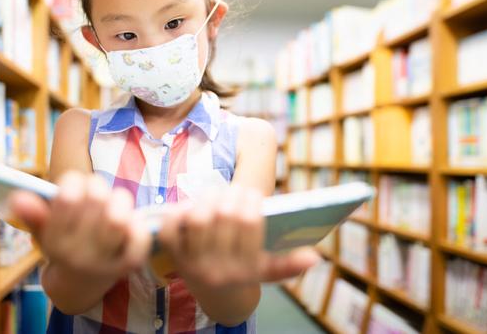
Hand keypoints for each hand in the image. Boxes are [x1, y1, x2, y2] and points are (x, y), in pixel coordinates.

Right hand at [8, 171, 151, 279]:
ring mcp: (106, 260)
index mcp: (56, 243)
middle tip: (96, 191)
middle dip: (96, 188)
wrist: (80, 287)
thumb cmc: (63, 246)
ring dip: (118, 200)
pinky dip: (138, 222)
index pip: (67, 199)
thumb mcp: (43, 232)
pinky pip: (140, 236)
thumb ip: (33, 214)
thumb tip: (17, 197)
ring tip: (113, 203)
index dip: (73, 182)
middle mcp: (79, 254)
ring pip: (118, 216)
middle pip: (96, 199)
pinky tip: (130, 219)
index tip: (74, 184)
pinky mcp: (131, 263)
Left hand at [157, 185, 318, 290]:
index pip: (250, 223)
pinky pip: (171, 228)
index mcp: (245, 270)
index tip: (255, 194)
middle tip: (237, 190)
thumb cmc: (246, 271)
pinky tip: (191, 204)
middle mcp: (218, 270)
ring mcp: (193, 264)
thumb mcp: (269, 270)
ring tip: (218, 194)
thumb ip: (290, 264)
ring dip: (208, 198)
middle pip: (224, 215)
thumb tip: (315, 258)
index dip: (252, 201)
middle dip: (232, 195)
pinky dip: (179, 211)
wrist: (216, 296)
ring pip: (198, 218)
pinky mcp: (174, 257)